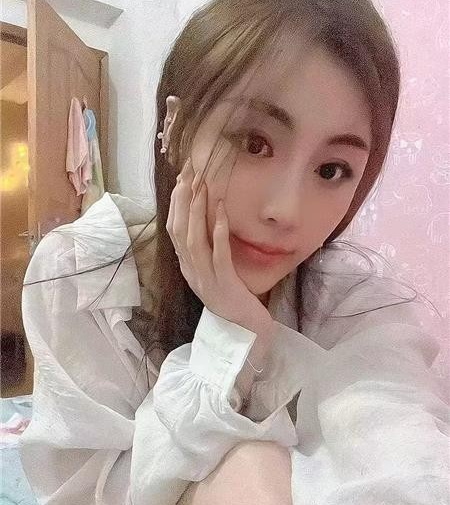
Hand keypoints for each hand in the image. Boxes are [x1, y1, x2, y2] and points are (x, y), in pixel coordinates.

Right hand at [166, 156, 273, 338]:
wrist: (247, 332)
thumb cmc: (234, 298)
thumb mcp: (215, 270)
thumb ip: (207, 249)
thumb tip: (204, 218)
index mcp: (187, 267)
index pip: (173, 229)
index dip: (176, 202)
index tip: (182, 177)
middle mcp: (191, 271)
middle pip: (178, 231)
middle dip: (183, 199)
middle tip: (189, 173)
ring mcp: (205, 279)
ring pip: (193, 240)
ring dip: (196, 210)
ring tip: (202, 186)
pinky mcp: (223, 284)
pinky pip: (218, 254)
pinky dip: (217, 231)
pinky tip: (220, 211)